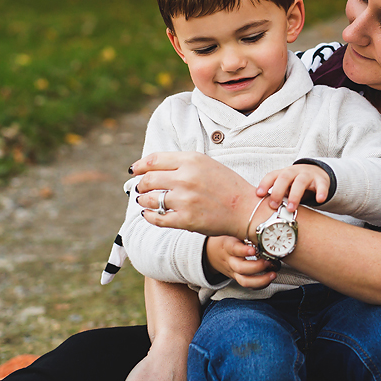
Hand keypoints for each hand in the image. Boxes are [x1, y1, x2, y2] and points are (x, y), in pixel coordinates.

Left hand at [132, 151, 259, 238]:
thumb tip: (149, 168)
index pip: (153, 160)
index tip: (134, 170)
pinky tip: (149, 214)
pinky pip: (157, 218)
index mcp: (191, 160)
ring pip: (150, 199)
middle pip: (148, 179)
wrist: (245, 209)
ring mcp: (185, 200)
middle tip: (139, 188)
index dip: (140, 166)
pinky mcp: (186, 220)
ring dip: (143, 200)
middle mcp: (186, 178)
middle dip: (140, 185)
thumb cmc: (226, 185)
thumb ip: (180, 164)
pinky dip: (149, 216)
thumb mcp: (206, 164)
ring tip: (144, 201)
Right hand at [206, 235, 277, 288]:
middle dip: (257, 267)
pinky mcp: (238, 278)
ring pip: (244, 281)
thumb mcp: (232, 231)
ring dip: (260, 280)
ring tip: (273, 273)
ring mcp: (234, 271)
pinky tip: (270, 277)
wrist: (213, 252)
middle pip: (241, 268)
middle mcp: (230, 261)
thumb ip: (244, 229)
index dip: (243, 251)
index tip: (253, 250)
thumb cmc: (228, 238)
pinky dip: (260, 284)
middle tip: (269, 261)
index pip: (234, 249)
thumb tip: (265, 217)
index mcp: (228, 246)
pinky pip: (248, 285)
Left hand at [257, 163, 329, 210]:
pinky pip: (321, 185)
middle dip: (278, 191)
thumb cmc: (295, 184)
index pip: (272, 175)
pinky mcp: (321, 180)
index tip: (259, 194)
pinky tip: (319, 200)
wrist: (317, 173)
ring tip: (291, 208)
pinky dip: (321, 192)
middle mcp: (294, 172)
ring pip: (300, 182)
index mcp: (283, 174)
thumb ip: (276, 196)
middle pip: (284, 177)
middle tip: (274, 205)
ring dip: (294, 195)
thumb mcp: (285, 187)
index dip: (264, 184)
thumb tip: (261, 214)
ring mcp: (308, 175)